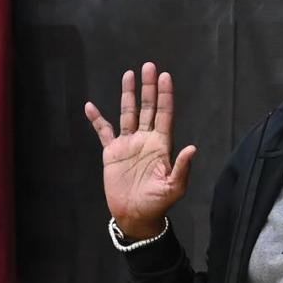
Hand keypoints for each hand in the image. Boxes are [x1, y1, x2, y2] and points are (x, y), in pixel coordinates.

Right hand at [85, 62, 195, 239]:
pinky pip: (103, 132)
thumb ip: (182, 168)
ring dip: (128, 95)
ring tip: (129, 74)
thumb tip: (193, 148)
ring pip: (128, 114)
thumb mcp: (173, 188)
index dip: (165, 96)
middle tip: (149, 66)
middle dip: (148, 88)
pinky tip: (90, 106)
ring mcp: (128, 144)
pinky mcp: (112, 153)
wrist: (134, 216)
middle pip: (148, 108)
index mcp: (161, 145)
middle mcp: (145, 140)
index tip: (165, 77)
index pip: (164, 115)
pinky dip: (97, 119)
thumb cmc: (157, 204)